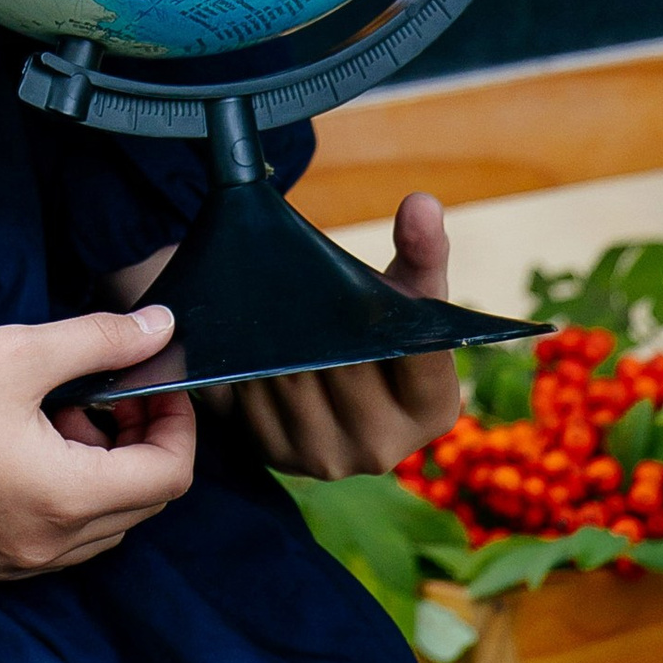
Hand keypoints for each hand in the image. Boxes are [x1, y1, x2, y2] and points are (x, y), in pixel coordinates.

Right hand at [0, 303, 196, 580]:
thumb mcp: (18, 352)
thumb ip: (101, 341)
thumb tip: (160, 327)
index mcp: (64, 500)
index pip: (168, 477)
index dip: (177, 422)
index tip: (156, 377)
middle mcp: (43, 549)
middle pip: (139, 507)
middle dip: (139, 443)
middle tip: (106, 387)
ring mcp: (6, 564)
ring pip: (96, 529)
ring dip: (100, 472)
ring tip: (58, 411)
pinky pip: (50, 541)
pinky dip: (60, 497)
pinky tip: (20, 445)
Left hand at [230, 191, 464, 477]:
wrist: (330, 368)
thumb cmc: (378, 323)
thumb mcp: (409, 289)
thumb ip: (422, 250)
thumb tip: (422, 204)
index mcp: (432, 410)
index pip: (417, 363)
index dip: (388, 322)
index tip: (361, 286)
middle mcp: (379, 448)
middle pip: (341, 371)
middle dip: (314, 321)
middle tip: (285, 275)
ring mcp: (322, 458)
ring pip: (286, 384)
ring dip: (267, 339)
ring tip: (254, 294)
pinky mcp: (269, 455)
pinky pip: (241, 402)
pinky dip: (234, 365)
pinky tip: (229, 331)